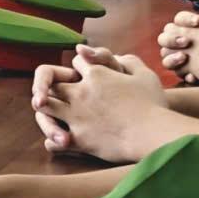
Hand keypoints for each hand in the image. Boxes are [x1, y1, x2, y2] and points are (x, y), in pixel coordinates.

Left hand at [33, 47, 177, 163]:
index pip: (76, 61)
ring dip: (46, 109)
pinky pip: (53, 139)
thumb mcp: (146, 76)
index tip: (85, 74)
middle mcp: (80, 92)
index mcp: (96, 74)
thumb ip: (130, 62)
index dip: (80, 66)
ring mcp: (76, 115)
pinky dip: (54, 139)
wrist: (154, 135)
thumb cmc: (154, 105)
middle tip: (59, 93)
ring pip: (44, 106)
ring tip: (53, 115)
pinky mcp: (78, 138)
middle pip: (53, 81)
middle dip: (52, 85)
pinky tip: (60, 140)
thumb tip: (119, 57)